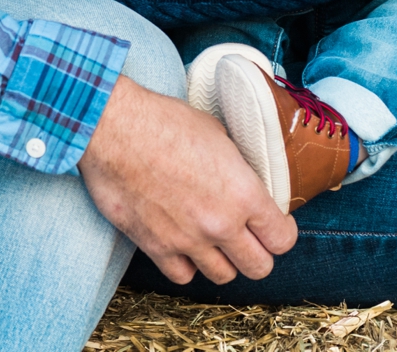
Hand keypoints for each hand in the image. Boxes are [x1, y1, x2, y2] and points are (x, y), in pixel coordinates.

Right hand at [77, 76, 297, 283]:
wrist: (114, 128)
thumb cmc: (164, 121)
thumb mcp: (218, 133)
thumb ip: (237, 167)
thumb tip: (244, 178)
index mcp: (243, 193)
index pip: (281, 238)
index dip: (281, 233)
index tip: (274, 226)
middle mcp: (220, 223)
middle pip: (259, 267)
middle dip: (258, 253)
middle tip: (249, 238)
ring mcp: (188, 240)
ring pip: (224, 276)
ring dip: (224, 261)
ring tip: (216, 242)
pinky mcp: (156, 247)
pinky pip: (183, 276)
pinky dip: (187, 265)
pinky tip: (185, 246)